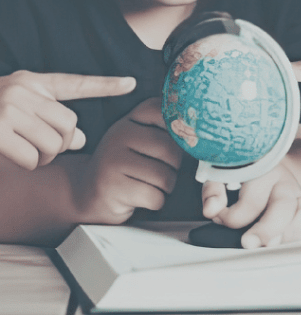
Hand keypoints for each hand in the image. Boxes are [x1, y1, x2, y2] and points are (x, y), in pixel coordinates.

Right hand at [0, 70, 135, 170]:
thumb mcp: (15, 108)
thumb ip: (47, 118)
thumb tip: (80, 139)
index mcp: (30, 81)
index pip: (76, 83)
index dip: (106, 84)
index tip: (132, 83)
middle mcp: (22, 90)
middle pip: (69, 124)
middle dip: (61, 145)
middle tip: (45, 151)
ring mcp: (8, 109)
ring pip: (53, 143)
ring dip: (44, 158)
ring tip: (27, 153)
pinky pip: (32, 158)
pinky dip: (28, 165)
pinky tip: (13, 158)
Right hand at [72, 97, 181, 224]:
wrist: (86, 192)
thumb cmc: (124, 164)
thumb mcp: (139, 137)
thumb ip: (164, 127)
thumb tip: (201, 125)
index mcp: (131, 119)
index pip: (165, 113)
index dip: (179, 130)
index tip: (179, 140)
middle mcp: (119, 135)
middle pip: (171, 150)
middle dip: (174, 166)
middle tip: (162, 170)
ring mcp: (113, 161)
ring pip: (165, 176)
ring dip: (166, 186)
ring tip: (150, 183)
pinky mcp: (112, 188)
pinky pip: (154, 197)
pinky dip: (155, 201)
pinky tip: (141, 196)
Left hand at [201, 162, 300, 248]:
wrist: (266, 166)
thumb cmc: (242, 175)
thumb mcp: (222, 174)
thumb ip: (213, 190)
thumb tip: (212, 210)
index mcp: (264, 172)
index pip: (251, 200)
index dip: (232, 217)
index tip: (219, 219)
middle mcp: (287, 184)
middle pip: (284, 206)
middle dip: (266, 229)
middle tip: (248, 244)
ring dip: (290, 235)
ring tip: (271, 248)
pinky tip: (296, 243)